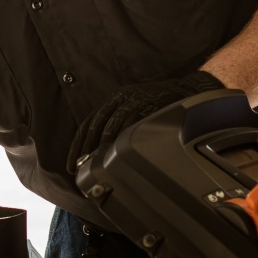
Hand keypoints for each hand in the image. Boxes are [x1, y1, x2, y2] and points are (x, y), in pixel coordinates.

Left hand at [67, 70, 225, 172]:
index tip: (72, 162)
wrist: (185, 91)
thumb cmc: (159, 104)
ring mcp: (133, 101)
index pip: (90, 122)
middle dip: (84, 147)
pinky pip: (131, 122)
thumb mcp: (134, 110)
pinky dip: (121, 137)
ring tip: (95, 162)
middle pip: (96, 124)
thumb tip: (103, 153)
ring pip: (111, 124)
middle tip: (79, 166)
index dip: (78, 143)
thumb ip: (119, 126)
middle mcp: (120, 98)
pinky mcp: (147, 104)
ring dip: (101, 144)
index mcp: (114, 100)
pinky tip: (116, 151)